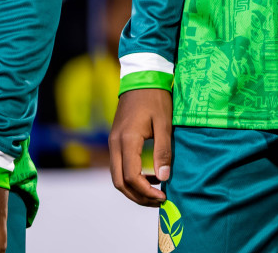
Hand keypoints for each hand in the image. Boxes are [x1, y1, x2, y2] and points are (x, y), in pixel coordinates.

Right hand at [109, 88, 171, 205]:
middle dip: (138, 196)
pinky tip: (150, 178)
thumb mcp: (164, 123)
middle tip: (159, 201)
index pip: (131, 177)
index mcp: (127, 141)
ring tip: (156, 193)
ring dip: (134, 189)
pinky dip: (131, 178)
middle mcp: (115, 145)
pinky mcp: (116, 141)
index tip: (163, 197)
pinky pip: (119, 167)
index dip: (146, 192)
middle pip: (120, 182)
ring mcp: (113, 143)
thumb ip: (163, 151)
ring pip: (117, 176)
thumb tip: (164, 178)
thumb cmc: (156, 98)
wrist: (141, 77)